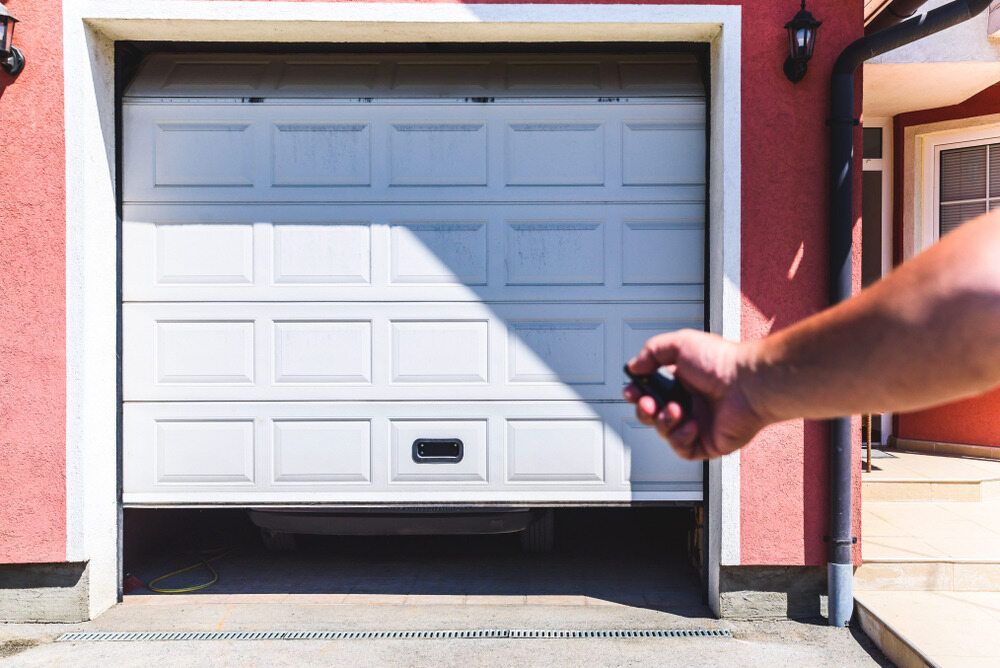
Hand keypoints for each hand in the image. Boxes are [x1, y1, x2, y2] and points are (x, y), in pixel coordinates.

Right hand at [623, 329, 768, 460]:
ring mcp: (699, 424)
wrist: (748, 385)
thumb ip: (651, 351)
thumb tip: (634, 367)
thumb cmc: (722, 363)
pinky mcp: (708, 443)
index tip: (631, 390)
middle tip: (648, 403)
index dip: (637, 393)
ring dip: (664, 422)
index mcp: (683, 381)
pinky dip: (680, 438)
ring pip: (665, 432)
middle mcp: (690, 403)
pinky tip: (692, 424)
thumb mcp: (680, 344)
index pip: (651, 391)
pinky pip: (683, 449)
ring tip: (676, 410)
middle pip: (653, 414)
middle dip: (644, 410)